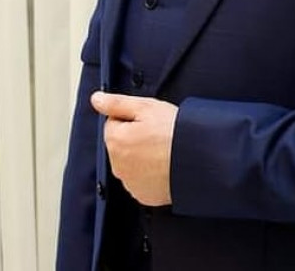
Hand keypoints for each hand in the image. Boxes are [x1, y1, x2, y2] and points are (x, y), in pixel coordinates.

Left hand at [91, 91, 177, 205]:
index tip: (149, 120)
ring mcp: (131, 183)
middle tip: (158, 133)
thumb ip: (116, 103)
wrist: (198, 159)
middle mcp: (117, 166)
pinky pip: (142, 180)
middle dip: (135, 137)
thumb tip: (96, 99)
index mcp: (115, 141)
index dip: (132, 118)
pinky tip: (166, 165)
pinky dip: (151, 173)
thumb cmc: (174, 131)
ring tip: (164, 149)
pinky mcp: (144, 196)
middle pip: (121, 144)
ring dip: (142, 156)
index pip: (113, 123)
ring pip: (131, 163)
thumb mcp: (146, 107)